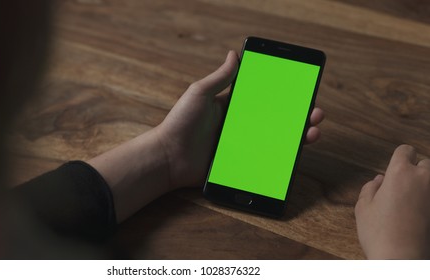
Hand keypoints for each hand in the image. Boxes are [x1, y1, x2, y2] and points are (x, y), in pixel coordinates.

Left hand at [155, 50, 324, 189]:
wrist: (168, 157)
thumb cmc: (180, 122)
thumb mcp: (200, 93)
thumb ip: (219, 77)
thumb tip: (234, 54)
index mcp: (232, 107)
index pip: (263, 98)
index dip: (283, 95)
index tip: (301, 91)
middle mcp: (239, 125)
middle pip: (274, 119)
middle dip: (297, 116)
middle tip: (314, 113)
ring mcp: (240, 145)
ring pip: (274, 140)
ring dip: (296, 137)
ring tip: (312, 133)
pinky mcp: (237, 164)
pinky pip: (262, 161)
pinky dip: (279, 158)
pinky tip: (293, 155)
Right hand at [355, 144, 429, 258]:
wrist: (402, 259)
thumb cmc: (379, 233)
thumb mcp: (363, 208)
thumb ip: (370, 189)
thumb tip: (379, 181)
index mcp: (400, 172)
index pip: (405, 150)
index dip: (399, 157)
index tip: (394, 166)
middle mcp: (423, 179)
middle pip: (425, 163)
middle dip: (415, 170)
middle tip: (402, 185)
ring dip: (424, 185)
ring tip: (412, 199)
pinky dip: (427, 199)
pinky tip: (418, 212)